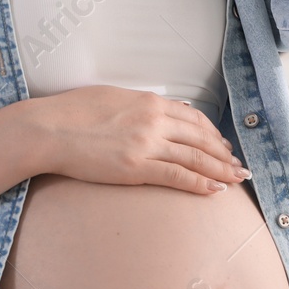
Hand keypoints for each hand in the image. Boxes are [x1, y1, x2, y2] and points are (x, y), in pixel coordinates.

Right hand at [14, 85, 249, 194]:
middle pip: (201, 138)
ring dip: (220, 170)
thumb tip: (158, 111)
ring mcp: (147, 144)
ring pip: (195, 157)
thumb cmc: (73, 113)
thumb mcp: (113, 98)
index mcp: (149, 101)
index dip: (213, 133)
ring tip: (236, 179)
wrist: (49, 129)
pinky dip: (200, 183)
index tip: (222, 144)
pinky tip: (214, 190)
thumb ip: (139, 105)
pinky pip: (177, 176)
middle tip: (238, 165)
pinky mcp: (136, 168)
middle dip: (223, 153)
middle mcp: (154, 120)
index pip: (193, 118)